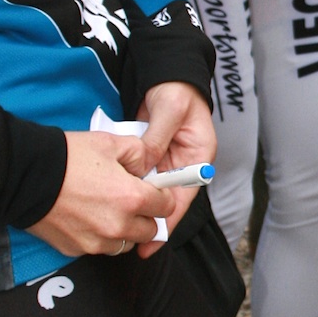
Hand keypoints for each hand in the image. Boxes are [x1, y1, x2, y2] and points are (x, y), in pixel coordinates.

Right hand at [27, 131, 173, 257]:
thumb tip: (149, 168)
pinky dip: (102, 236)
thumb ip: (141, 153)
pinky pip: (101, 248)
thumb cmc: (69, 157)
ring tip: (109, 207)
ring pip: (126, 243)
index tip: (154, 190)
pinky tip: (90, 216)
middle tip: (131, 198)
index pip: (167, 207)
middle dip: (145, 215)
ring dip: (125, 230)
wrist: (27, 176)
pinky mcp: (77, 249)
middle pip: (150, 231)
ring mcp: (97, 242)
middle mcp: (118, 226)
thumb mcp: (112, 142)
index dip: (162, 195)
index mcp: (132, 199)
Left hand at [134, 81, 216, 256]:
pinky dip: (132, 189)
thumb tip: (144, 164)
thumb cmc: (177, 89)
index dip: (170, 217)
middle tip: (135, 243)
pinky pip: (142, 178)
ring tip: (123, 229)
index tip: (156, 238)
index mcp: (199, 156)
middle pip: (169, 199)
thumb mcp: (170, 111)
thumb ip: (157, 139)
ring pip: (154, 191)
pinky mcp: (152, 156)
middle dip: (152, 219)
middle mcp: (185, 164)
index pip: (185, 194)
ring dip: (140, 206)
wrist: (167, 72)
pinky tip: (118, 202)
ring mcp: (168, 161)